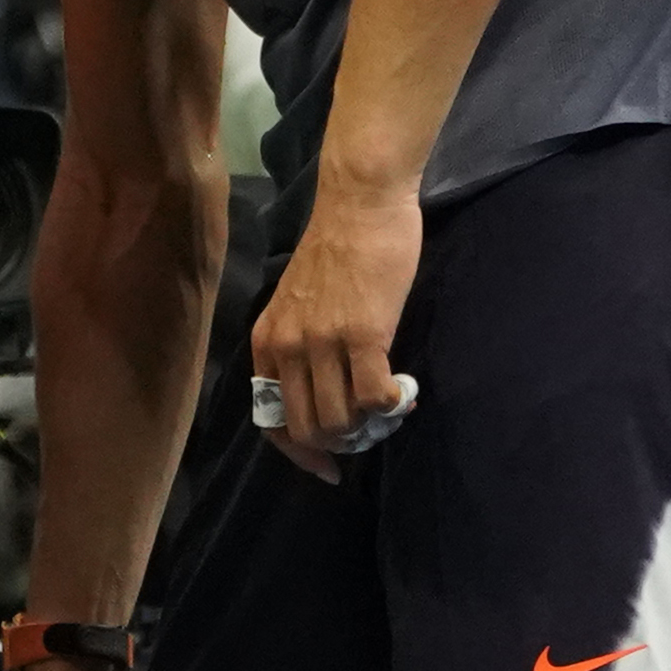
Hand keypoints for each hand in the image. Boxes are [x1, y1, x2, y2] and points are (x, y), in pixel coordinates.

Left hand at [249, 175, 423, 481]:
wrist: (359, 204)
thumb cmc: (336, 248)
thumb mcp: (297, 303)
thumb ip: (300, 346)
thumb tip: (324, 395)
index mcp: (268, 341)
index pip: (271, 420)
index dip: (300, 453)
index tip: (327, 467)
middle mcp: (288, 347)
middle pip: (307, 427)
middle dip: (340, 444)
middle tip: (369, 430)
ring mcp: (324, 342)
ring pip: (340, 419)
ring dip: (368, 425)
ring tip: (389, 407)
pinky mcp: (364, 335)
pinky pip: (374, 397)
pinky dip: (392, 405)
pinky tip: (403, 392)